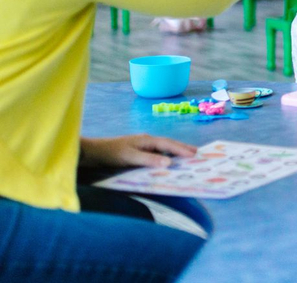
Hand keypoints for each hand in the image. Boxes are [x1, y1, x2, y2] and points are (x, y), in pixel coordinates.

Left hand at [80, 135, 196, 168]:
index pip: (168, 144)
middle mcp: (147, 141)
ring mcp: (142, 145)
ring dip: (175, 151)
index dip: (182, 149)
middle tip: (197, 153)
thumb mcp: (130, 157)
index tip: (194, 155)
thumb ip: (149, 160)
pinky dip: (165, 155)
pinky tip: (167, 161)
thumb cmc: (111, 154)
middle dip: (182, 148)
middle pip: (168, 144)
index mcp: (147, 140)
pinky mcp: (137, 151)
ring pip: (163, 148)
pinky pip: (156, 153)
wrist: (93, 152)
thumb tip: (169, 162)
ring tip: (186, 156)